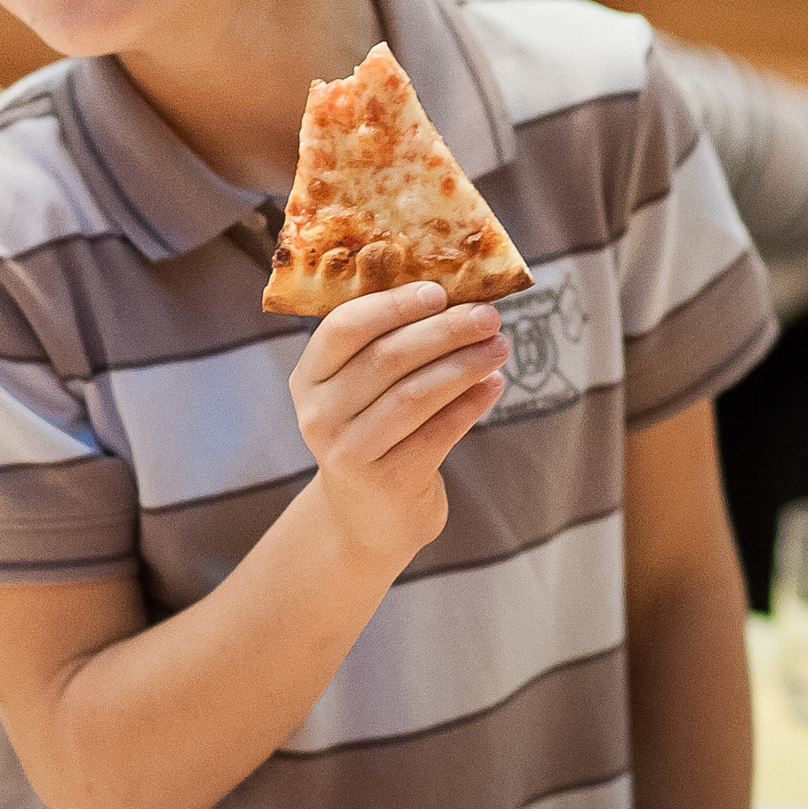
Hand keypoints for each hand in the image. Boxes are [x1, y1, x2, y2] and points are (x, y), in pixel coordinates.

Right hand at [287, 282, 509, 564]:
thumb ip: (387, 344)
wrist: (368, 517)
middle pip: (386, 358)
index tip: (439, 291)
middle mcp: (318, 415)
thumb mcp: (359, 390)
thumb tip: (455, 296)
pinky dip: (470, 405)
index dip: (392, 305)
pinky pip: (438, 433)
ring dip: (464, 366)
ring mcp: (349, 452)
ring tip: (499, 347)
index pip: (343, 328)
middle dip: (444, 331)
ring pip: (414, 396)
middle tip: (489, 316)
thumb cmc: (373, 433)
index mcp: (307, 378)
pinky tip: (494, 385)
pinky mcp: (387, 482)